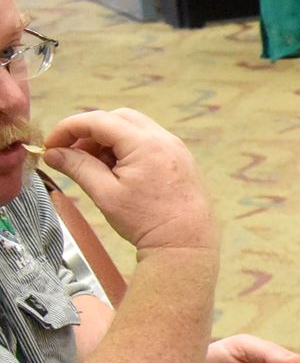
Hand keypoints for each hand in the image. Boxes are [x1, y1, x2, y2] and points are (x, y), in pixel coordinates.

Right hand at [42, 109, 214, 255]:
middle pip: (118, 118)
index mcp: (146, 144)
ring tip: (94, 168)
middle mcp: (164, 139)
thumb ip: (77, 167)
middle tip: (71, 154)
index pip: (99, 120)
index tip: (51, 144)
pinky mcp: (180, 159)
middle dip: (90, 132)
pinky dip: (127, 149)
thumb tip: (53, 153)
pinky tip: (116, 172)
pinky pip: (148, 142)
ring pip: (134, 128)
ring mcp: (176, 148)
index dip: (69, 128)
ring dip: (108, 140)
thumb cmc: (147, 221)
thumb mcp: (105, 193)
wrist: (185, 244)